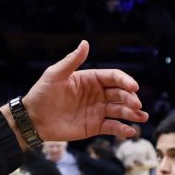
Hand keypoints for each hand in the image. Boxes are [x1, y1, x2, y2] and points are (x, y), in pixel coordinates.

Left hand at [20, 40, 146, 144]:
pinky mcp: (94, 126)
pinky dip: (122, 129)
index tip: (134, 87)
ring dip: (132, 113)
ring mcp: (97, 110)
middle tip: (137, 105)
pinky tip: (130, 131)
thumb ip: (72, 60)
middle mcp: (97, 94)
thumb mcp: (55, 75)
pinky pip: (112, 127)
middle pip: (120, 94)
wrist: (33, 119)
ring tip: (141, 117)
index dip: (125, 81)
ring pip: (120, 110)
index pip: (113, 77)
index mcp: (90, 79)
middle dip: (131, 98)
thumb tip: (86, 43)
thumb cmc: (42, 94)